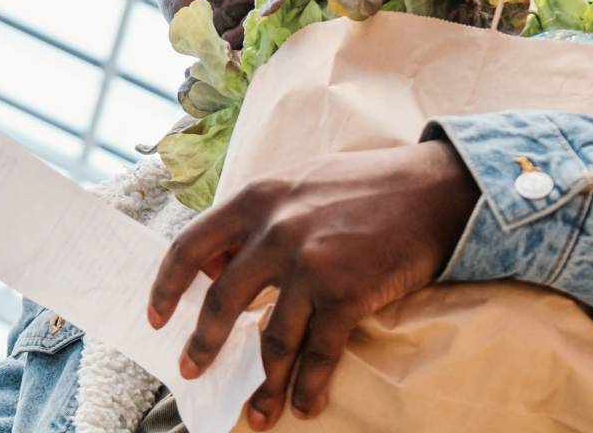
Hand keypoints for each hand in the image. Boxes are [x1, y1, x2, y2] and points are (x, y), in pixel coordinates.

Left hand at [147, 141, 479, 429]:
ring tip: (257, 414)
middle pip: (221, 302)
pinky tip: (304, 407)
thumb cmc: (368, 186)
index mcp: (257, 197)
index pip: (190, 246)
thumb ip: (259, 216)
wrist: (435, 191)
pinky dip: (308, 387)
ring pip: (272, 340)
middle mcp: (276, 230)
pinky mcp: (346, 294)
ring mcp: (310, 264)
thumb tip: (220, 262)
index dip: (167, 286)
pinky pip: (318, 354)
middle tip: (191, 370)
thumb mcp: (300, 182)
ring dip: (264, 384)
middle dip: (202, 344)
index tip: (156, 316)